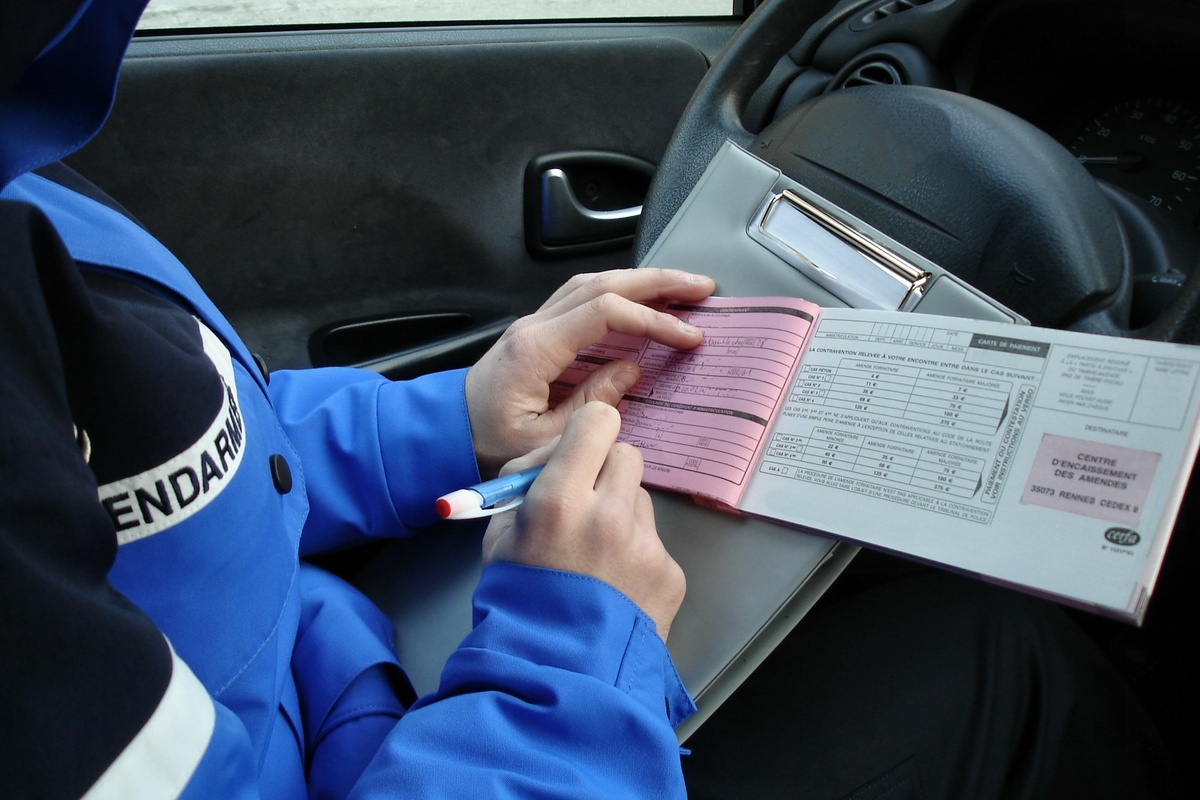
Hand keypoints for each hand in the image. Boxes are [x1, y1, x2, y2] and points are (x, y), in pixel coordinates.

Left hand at [465, 268, 714, 477]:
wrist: (446, 432)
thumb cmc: (488, 442)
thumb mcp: (542, 441)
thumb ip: (589, 406)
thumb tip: (629, 370)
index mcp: (536, 349)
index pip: (606, 313)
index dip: (652, 321)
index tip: (688, 338)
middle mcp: (535, 325)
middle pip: (603, 284)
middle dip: (658, 283)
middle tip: (702, 288)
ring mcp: (535, 323)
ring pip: (593, 283)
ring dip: (641, 281)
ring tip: (681, 288)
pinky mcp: (538, 331)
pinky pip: (582, 297)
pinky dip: (619, 291)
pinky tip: (642, 298)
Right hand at [482, 402, 685, 640]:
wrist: (556, 676)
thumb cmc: (519, 606)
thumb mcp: (498, 539)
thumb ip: (524, 490)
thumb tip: (546, 462)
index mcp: (559, 500)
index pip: (598, 421)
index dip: (589, 433)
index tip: (580, 452)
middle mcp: (609, 514)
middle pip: (625, 454)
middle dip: (605, 471)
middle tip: (586, 502)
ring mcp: (645, 544)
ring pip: (641, 499)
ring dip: (621, 513)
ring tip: (595, 556)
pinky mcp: (669, 571)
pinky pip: (653, 542)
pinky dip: (636, 555)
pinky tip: (614, 585)